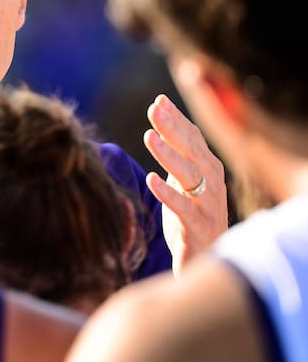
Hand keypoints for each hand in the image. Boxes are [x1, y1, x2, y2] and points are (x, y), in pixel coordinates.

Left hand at [143, 94, 227, 274]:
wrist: (206, 260)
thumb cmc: (193, 213)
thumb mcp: (184, 178)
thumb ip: (175, 147)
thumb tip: (161, 109)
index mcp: (208, 168)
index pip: (193, 138)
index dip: (176, 119)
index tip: (158, 102)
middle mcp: (212, 182)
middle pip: (192, 150)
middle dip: (172, 129)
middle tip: (153, 111)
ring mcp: (208, 205)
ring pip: (189, 175)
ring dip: (169, 155)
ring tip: (149, 137)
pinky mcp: (198, 227)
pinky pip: (183, 208)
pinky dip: (168, 193)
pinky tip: (151, 179)